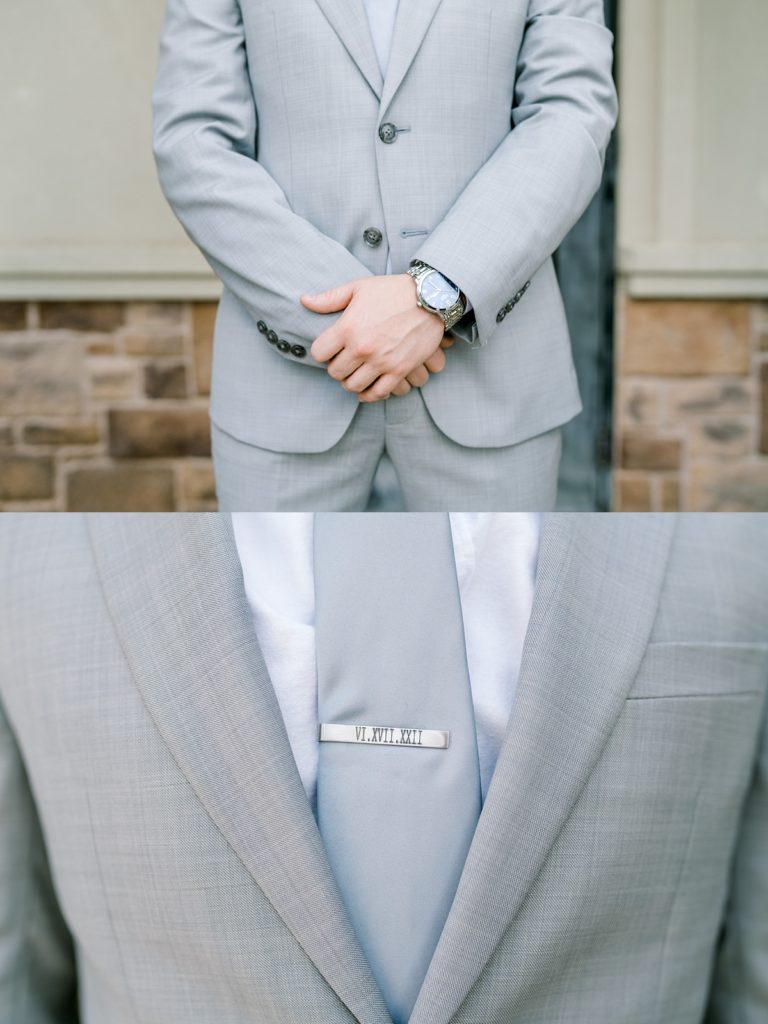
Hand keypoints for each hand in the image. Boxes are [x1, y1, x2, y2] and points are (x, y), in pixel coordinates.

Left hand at [301, 275, 451, 401]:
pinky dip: (369, 394)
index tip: (330, 349)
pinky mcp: (399, 370)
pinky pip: (377, 393)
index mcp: (347, 327)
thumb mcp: (358, 288)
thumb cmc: (392, 291)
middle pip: (335, 372)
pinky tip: (368, 388)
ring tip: (356, 373)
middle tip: (344, 361)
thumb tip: (304, 301)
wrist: (431, 298)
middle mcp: (362, 347)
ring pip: (353, 386)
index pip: (318, 353)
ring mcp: (381, 361)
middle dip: (336, 367)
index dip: (322, 352)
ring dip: (351, 382)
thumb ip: (329, 299)